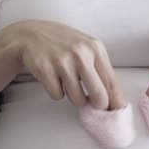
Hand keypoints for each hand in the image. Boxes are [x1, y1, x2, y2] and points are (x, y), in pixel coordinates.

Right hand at [4, 20, 125, 109]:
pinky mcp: (45, 69)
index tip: (117, 113)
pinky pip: (58, 96)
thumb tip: (114, 100)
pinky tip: (53, 78)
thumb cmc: (65, 45)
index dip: (115, 101)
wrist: (31, 34)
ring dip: (73, 96)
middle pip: (98, 95)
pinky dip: (56, 91)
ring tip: (68, 82)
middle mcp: (81, 54)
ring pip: (77, 99)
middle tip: (92, 102)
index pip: (111, 81)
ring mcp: (62, 61)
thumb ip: (100, 70)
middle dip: (97, 104)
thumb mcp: (86, 49)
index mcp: (95, 48)